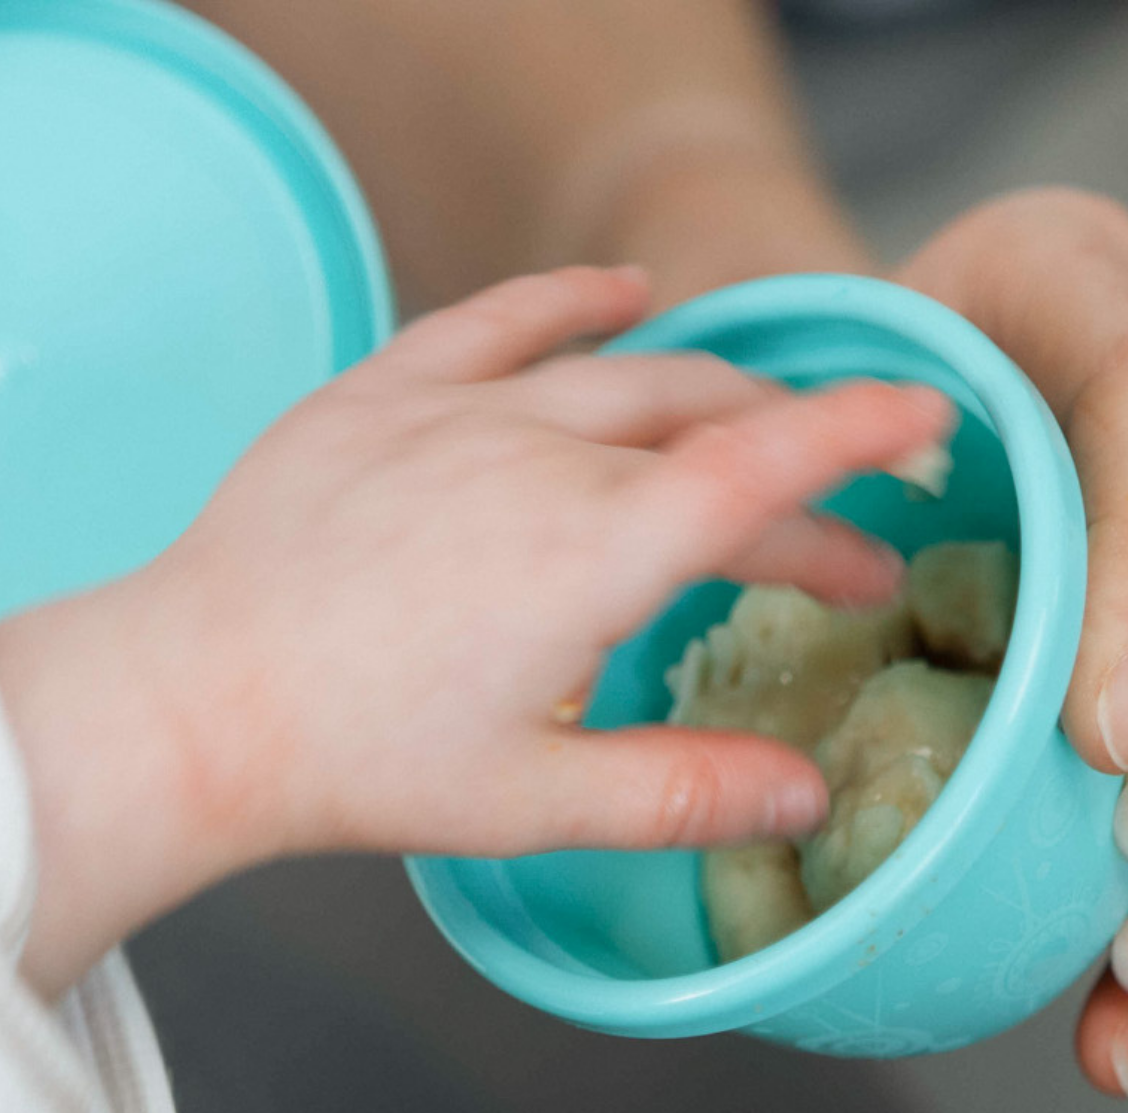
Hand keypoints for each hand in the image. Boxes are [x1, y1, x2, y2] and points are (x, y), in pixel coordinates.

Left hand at [0, 265, 953, 995]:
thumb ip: (684, 792)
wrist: (196, 701)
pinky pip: (498, 317)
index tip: (931, 415)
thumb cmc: (359, 761)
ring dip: (710, 394)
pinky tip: (624, 295)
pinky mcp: (379, 395)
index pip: (765, 469)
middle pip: (710, 430)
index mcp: (595, 554)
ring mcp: (457, 411)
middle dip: (794, 473)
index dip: (859, 439)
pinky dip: (573, 302)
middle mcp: (540, 456)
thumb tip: (808, 795)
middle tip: (834, 545)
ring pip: (623, 371)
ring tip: (759, 431)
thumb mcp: (538, 802)